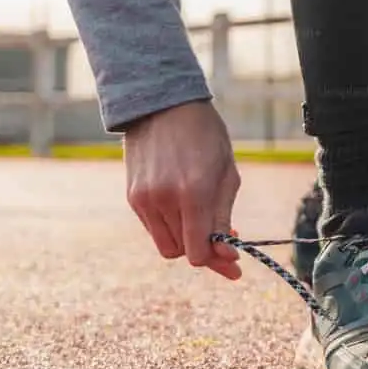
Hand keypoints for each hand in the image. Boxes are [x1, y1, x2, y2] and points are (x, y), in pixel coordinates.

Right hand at [123, 100, 241, 279]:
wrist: (163, 105)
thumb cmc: (206, 136)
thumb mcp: (227, 174)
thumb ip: (224, 217)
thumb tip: (226, 254)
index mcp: (193, 193)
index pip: (198, 252)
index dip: (218, 262)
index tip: (235, 263)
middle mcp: (164, 200)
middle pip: (182, 252)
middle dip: (205, 252)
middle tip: (224, 241)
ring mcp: (144, 199)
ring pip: (166, 245)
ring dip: (187, 240)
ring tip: (204, 221)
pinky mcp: (132, 197)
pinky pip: (153, 228)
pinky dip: (171, 227)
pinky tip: (184, 209)